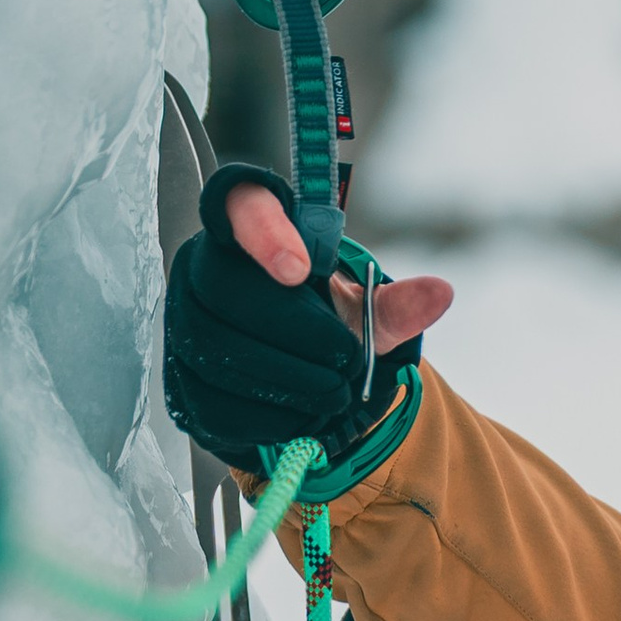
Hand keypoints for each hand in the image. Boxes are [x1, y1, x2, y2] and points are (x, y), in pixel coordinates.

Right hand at [161, 168, 455, 482]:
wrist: (291, 384)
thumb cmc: (321, 332)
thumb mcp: (364, 317)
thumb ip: (394, 305)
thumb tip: (441, 294)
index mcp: (250, 229)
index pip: (237, 200)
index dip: (262, 229)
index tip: (301, 269)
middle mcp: (203, 267)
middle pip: (227, 289)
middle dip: (293, 331)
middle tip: (344, 362)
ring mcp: (184, 322)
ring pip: (216, 347)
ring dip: (284, 378)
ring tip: (332, 394)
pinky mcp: (180, 376)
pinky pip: (210, 396)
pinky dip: (263, 414)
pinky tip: (300, 419)